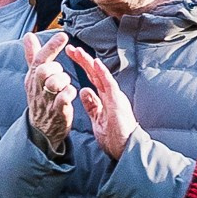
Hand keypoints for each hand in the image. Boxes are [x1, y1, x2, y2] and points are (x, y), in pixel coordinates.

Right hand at [21, 32, 72, 155]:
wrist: (40, 128)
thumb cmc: (40, 98)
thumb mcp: (34, 77)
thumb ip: (33, 56)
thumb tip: (28, 36)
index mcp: (32, 77)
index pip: (39, 58)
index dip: (51, 46)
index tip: (63, 35)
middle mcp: (37, 88)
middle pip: (43, 70)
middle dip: (56, 68)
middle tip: (60, 72)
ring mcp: (46, 100)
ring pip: (54, 83)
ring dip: (63, 80)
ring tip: (65, 85)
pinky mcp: (56, 112)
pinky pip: (63, 98)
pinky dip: (69, 93)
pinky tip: (70, 93)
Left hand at [65, 45, 137, 161]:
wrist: (126, 149)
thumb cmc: (115, 137)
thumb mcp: (97, 119)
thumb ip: (92, 105)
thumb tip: (83, 91)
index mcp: (105, 97)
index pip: (91, 77)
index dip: (81, 66)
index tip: (70, 55)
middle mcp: (111, 94)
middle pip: (95, 73)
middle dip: (82, 59)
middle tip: (70, 48)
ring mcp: (115, 96)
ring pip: (101, 75)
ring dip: (89, 62)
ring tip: (78, 51)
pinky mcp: (118, 102)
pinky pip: (109, 84)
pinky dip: (102, 73)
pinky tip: (95, 63)